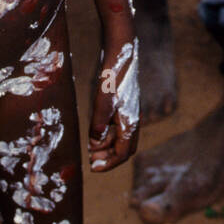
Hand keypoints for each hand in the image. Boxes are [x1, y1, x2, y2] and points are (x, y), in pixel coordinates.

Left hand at [89, 40, 139, 172]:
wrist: (121, 55)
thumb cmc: (113, 77)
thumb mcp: (102, 100)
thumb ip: (98, 122)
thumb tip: (95, 142)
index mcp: (130, 123)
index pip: (123, 153)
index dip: (109, 163)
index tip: (93, 167)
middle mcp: (132, 121)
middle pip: (123, 149)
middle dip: (108, 158)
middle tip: (91, 162)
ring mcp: (128, 114)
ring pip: (120, 139)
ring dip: (106, 147)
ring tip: (91, 150)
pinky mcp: (123, 107)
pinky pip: (117, 128)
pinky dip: (107, 135)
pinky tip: (95, 134)